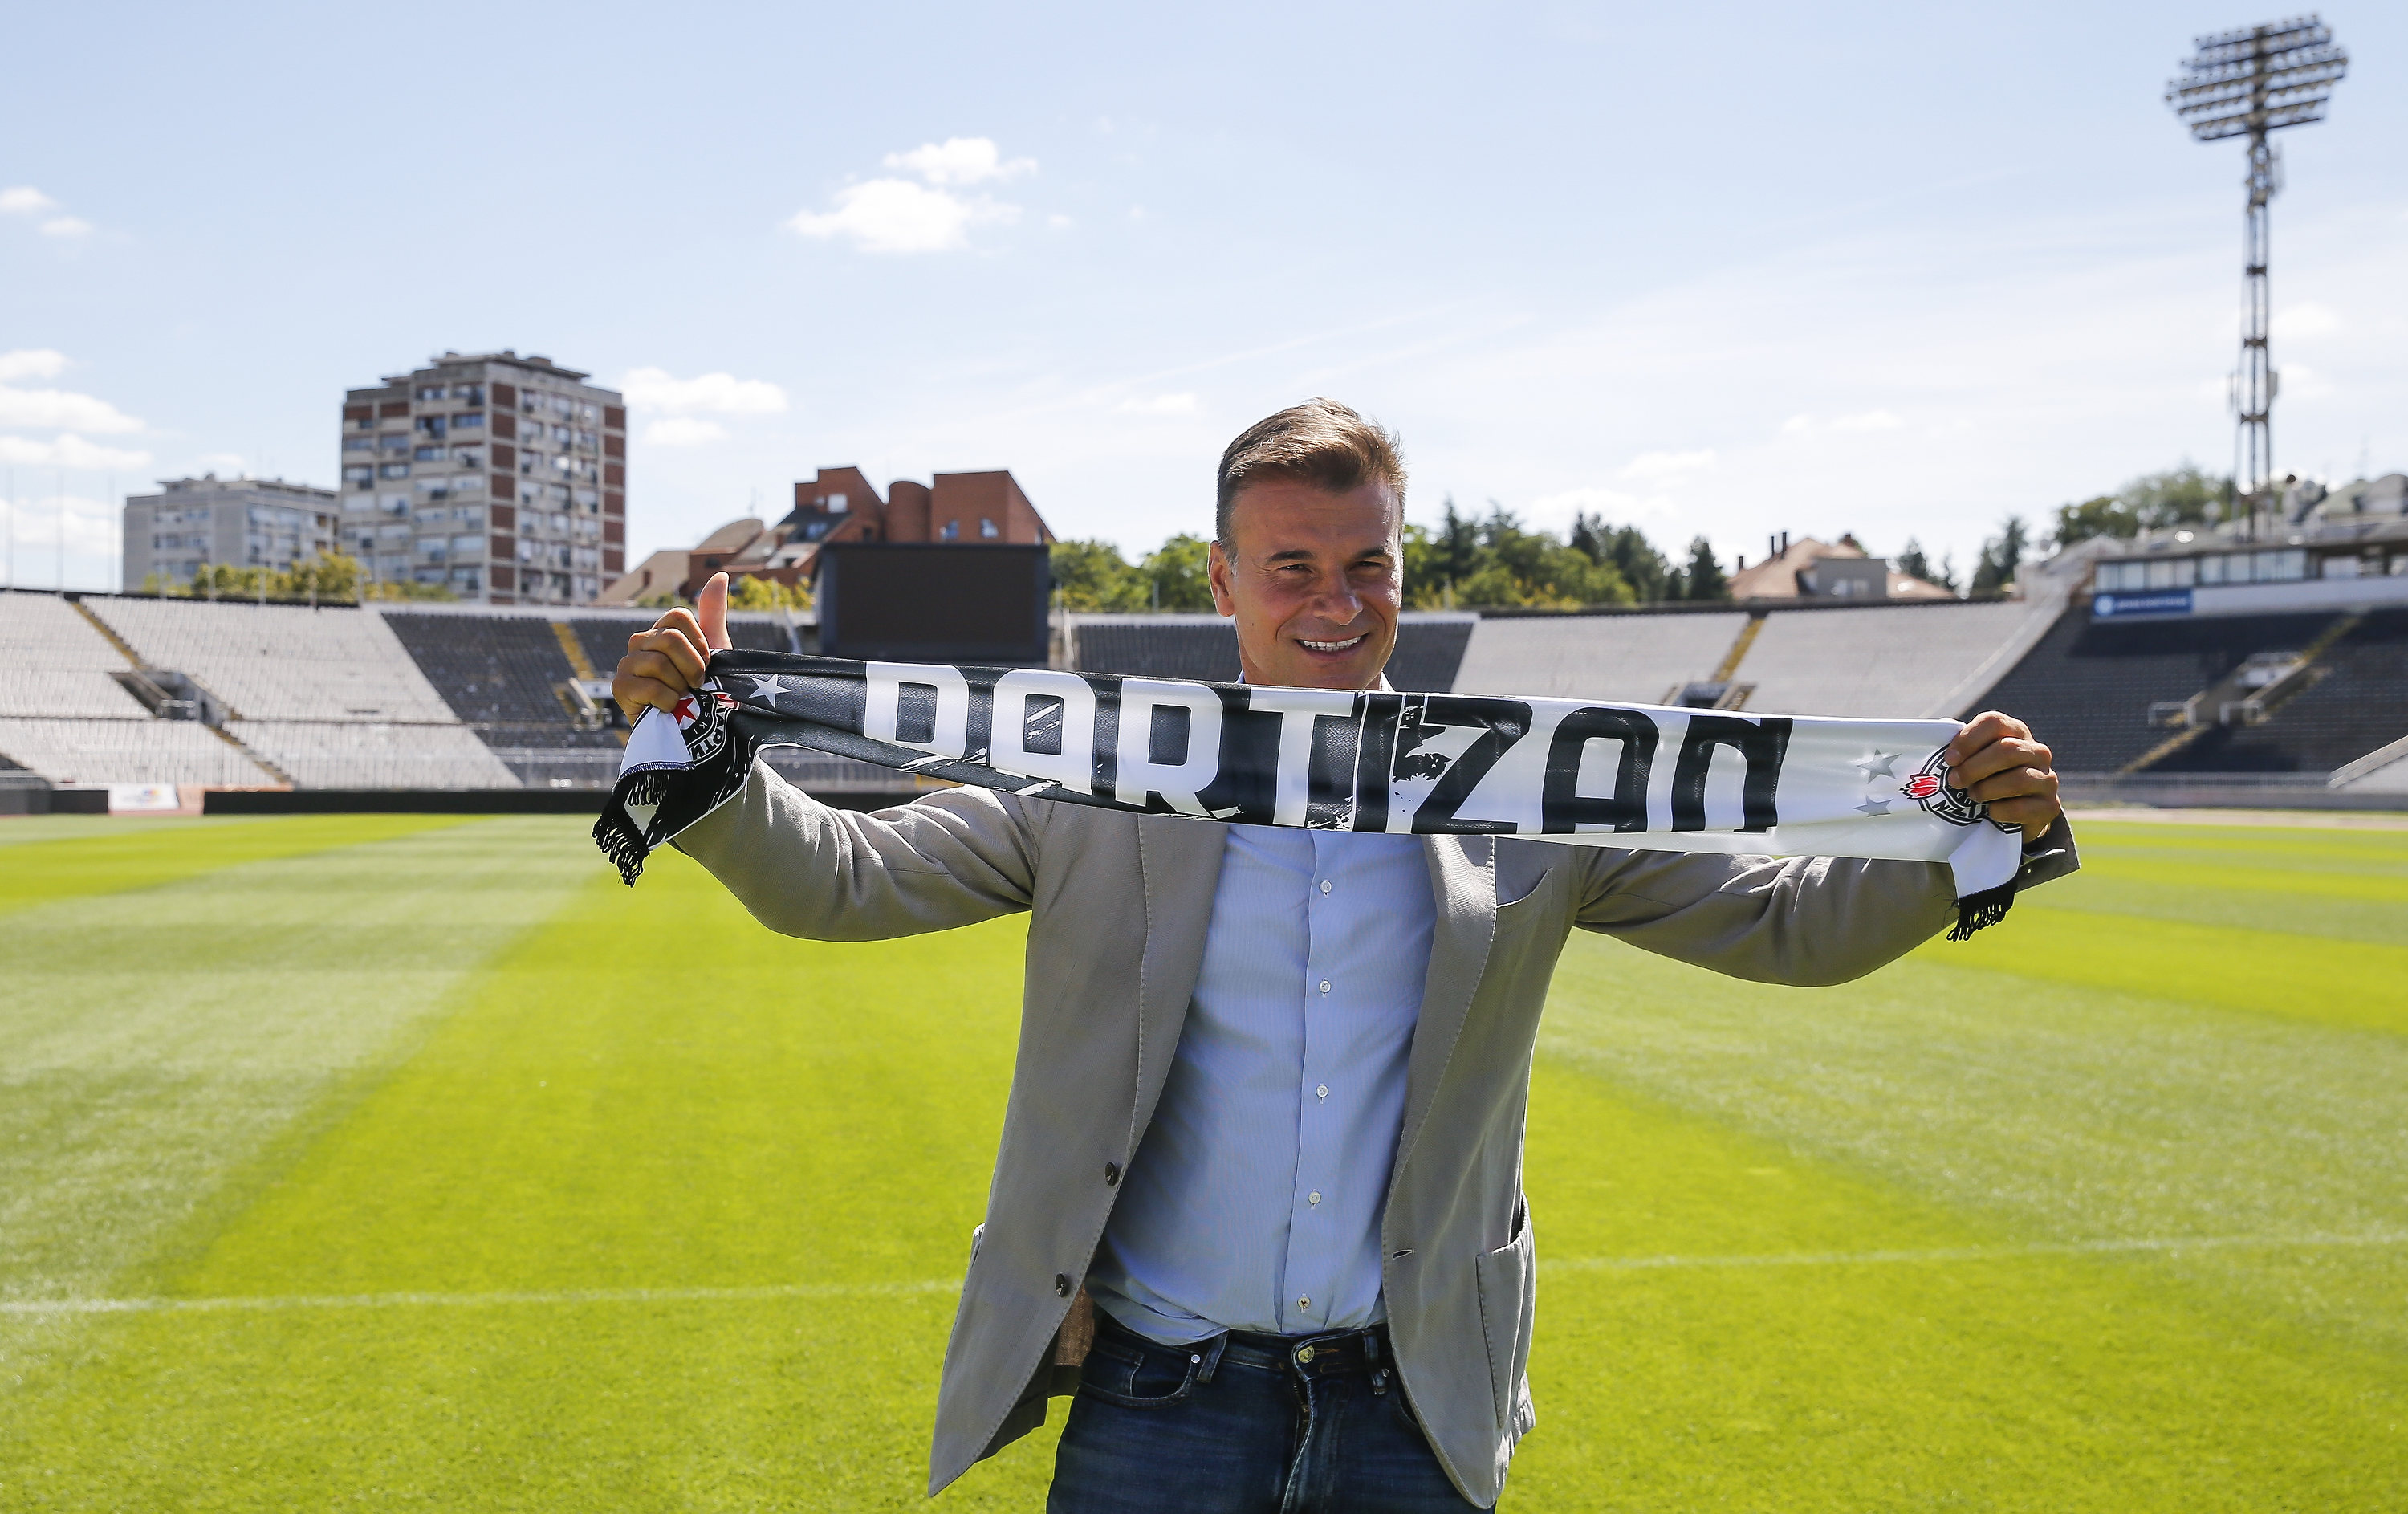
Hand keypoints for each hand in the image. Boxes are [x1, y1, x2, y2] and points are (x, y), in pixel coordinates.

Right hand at [612, 572, 729, 719]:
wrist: (694, 729)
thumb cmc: (703, 688)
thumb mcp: (714, 650)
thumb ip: (713, 612)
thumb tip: (719, 575)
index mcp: (661, 630)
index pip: (680, 617)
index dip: (699, 642)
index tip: (706, 663)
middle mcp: (640, 641)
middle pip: (670, 638)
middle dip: (693, 666)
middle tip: (697, 684)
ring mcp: (627, 663)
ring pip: (660, 663)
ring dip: (681, 686)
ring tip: (682, 697)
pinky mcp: (619, 687)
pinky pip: (650, 687)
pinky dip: (668, 701)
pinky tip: (668, 708)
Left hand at [1944, 711, 2060, 841]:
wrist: (2016, 814)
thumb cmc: (1987, 779)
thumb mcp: (1974, 761)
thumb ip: (1960, 748)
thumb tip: (1938, 732)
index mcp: (2015, 732)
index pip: (1993, 722)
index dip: (1968, 739)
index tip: (1949, 759)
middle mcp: (2037, 751)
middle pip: (2006, 750)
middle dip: (1974, 767)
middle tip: (1955, 781)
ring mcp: (2047, 778)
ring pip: (2018, 779)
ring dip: (1987, 789)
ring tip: (1973, 796)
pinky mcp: (2050, 806)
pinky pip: (2022, 807)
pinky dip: (2000, 811)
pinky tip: (1990, 812)